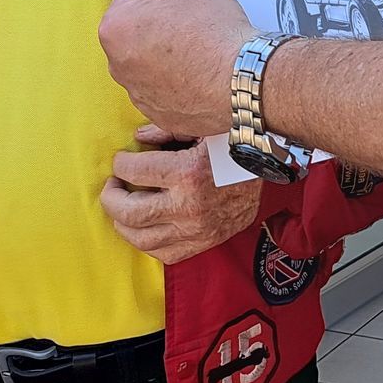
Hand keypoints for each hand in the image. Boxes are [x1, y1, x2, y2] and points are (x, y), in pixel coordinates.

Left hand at [99, 0, 254, 138]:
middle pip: (139, 28)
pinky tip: (200, 69)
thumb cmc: (213, 34)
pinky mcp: (158, 112)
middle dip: (162, 18)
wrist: (241, 81)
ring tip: (200, 43)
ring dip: (168, 49)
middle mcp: (118, 64)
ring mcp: (137, 92)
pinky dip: (177, 77)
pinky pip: (163, 87)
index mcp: (116, 27)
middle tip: (194, 15)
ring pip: (150, 59)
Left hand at [100, 124, 262, 263]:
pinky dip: (147, 243)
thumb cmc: (236, 142)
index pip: (134, 171)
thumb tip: (138, 138)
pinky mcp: (205, 242)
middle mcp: (188, 206)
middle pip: (129, 212)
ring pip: (141, 239)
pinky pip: (165, 254)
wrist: (271, 168)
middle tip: (113, 186)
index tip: (121, 160)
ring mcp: (196, 230)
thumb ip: (167, 130)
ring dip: (122, 224)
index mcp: (187, 172)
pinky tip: (145, 227)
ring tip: (122, 208)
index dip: (120, 164)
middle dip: (111, 198)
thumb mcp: (203, 128)